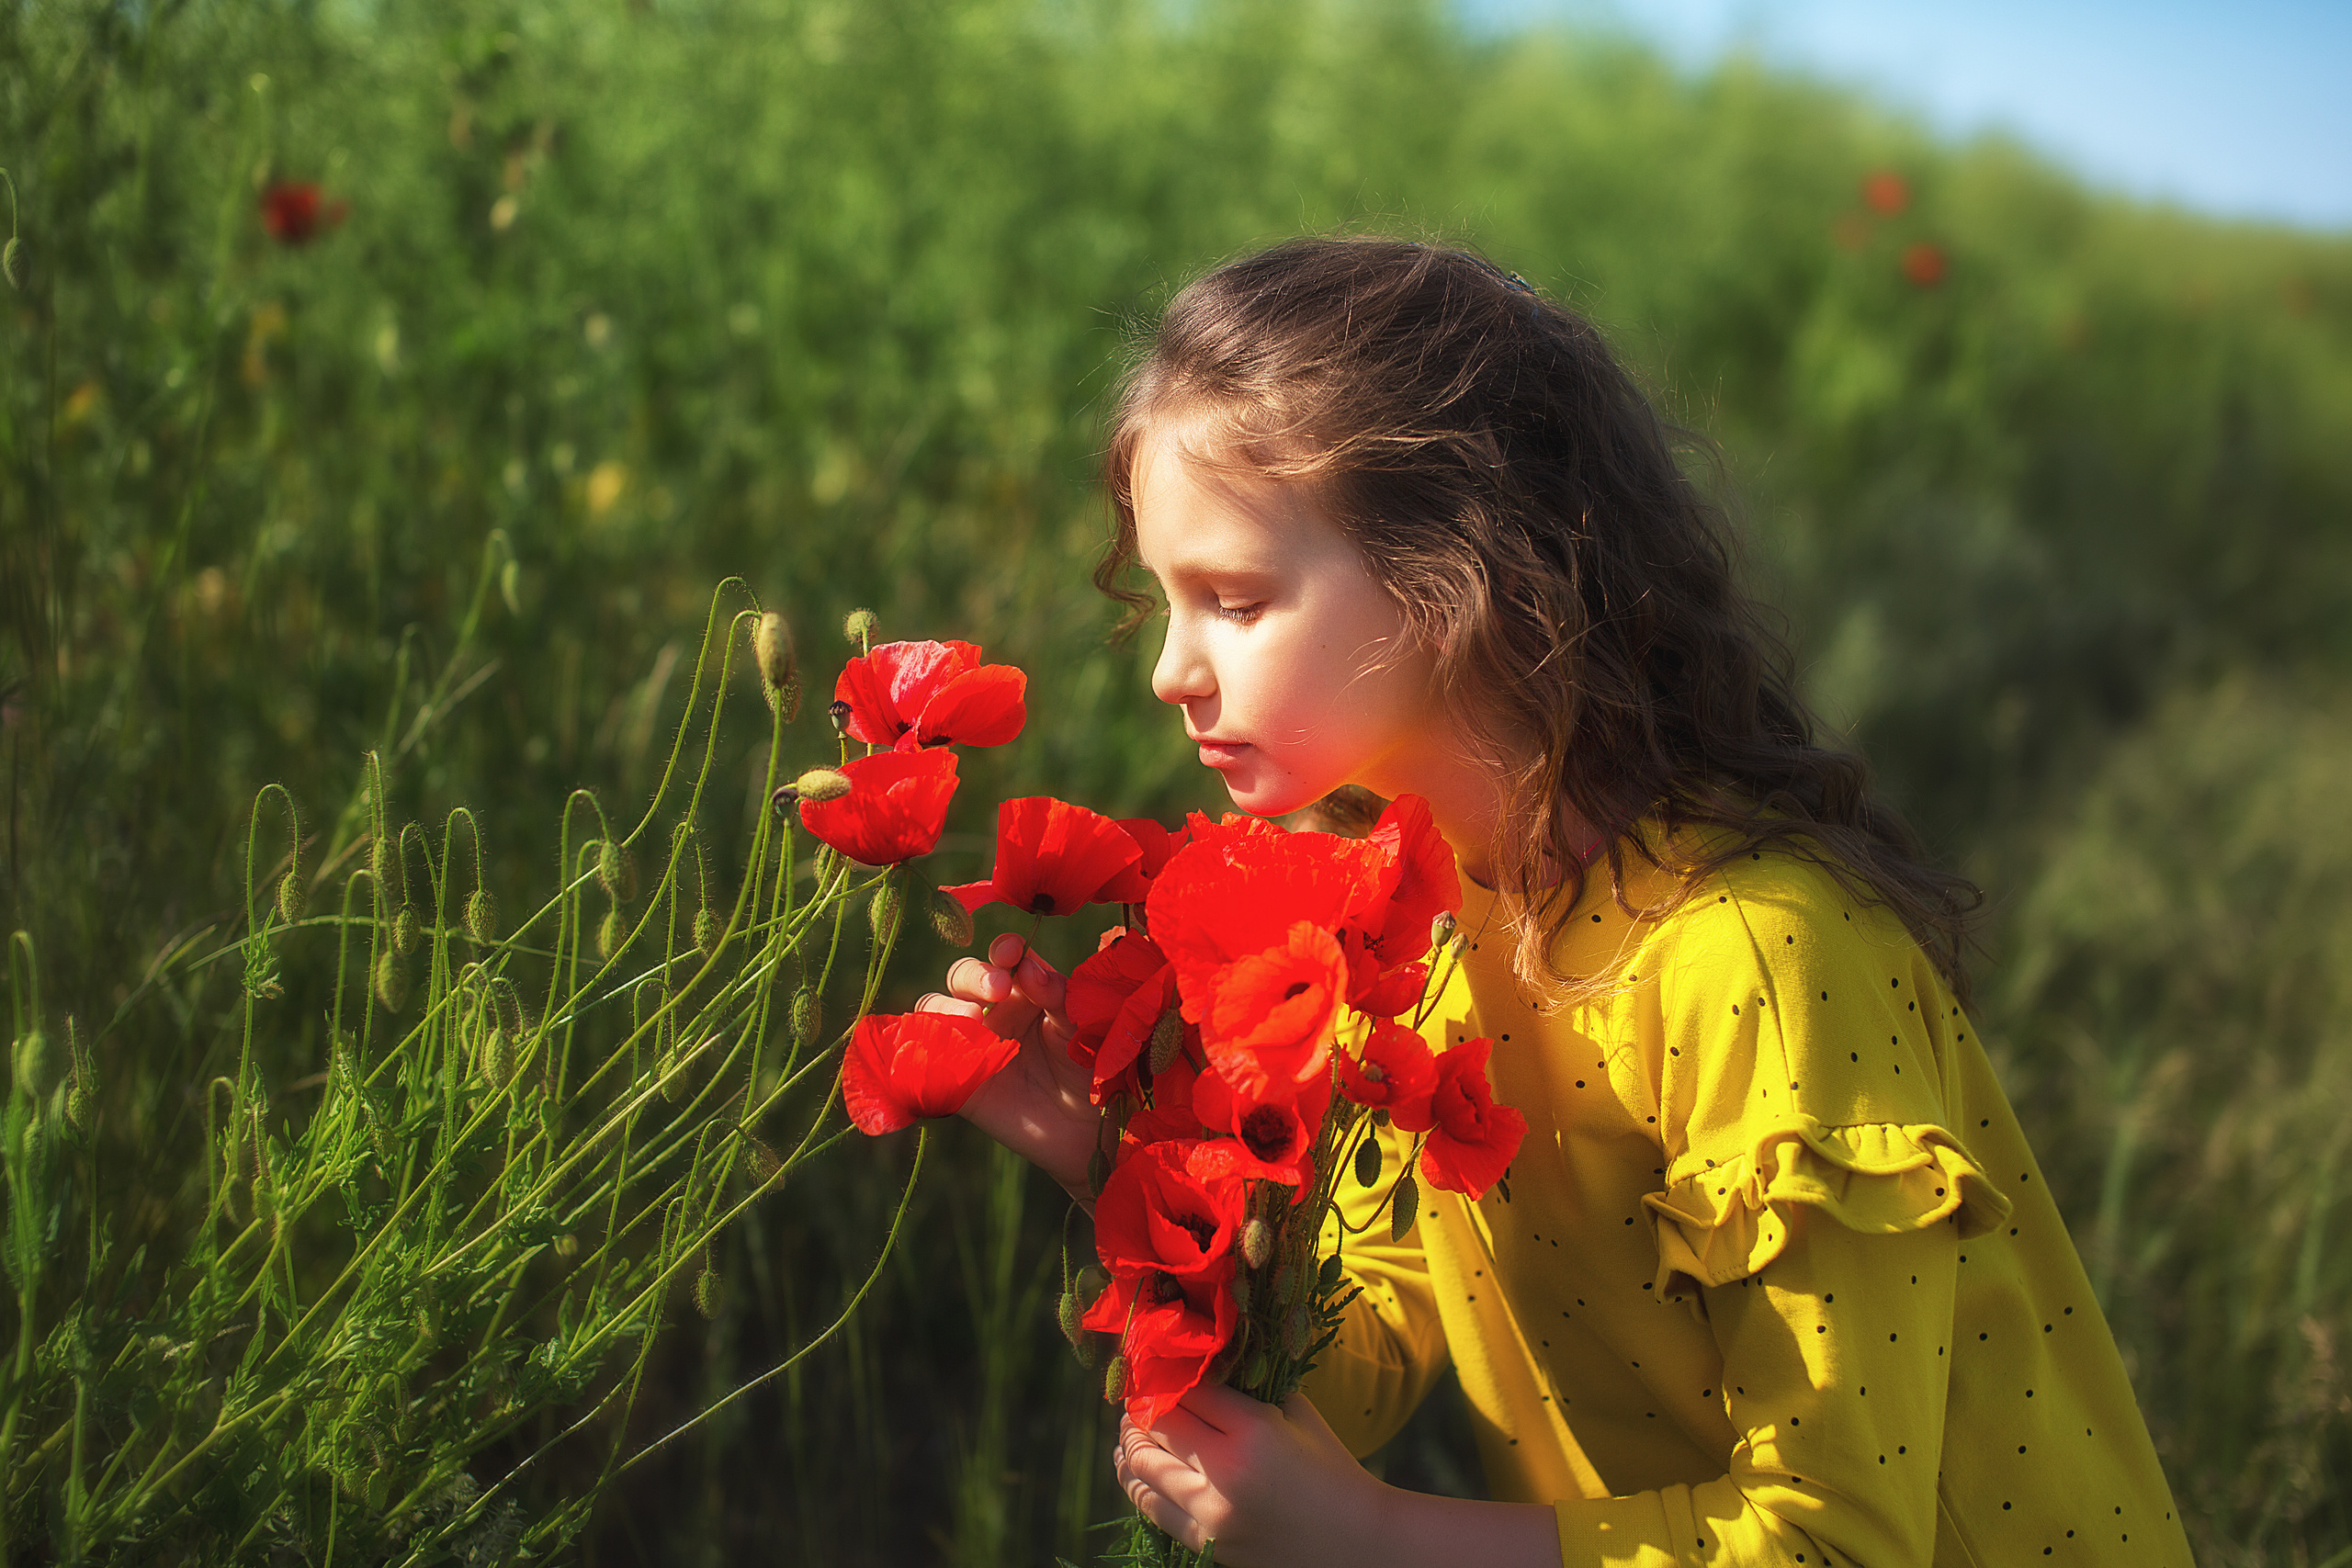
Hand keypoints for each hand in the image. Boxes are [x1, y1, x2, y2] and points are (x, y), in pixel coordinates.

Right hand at [917, 933, 1098, 1201]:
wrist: (1092, 1130)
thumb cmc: (1092, 1068)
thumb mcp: (1081, 1024)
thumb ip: (1056, 994)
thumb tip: (1027, 967)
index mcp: (1027, 989)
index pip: (1004, 957)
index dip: (1003, 950)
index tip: (1012, 952)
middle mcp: (994, 1011)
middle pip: (963, 976)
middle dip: (975, 976)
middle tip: (999, 989)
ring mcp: (972, 1044)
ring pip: (934, 1008)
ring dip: (946, 1007)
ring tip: (971, 1020)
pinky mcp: (957, 1081)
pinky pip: (925, 1057)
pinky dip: (925, 1046)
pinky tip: (946, 1048)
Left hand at [1113, 1386, 1385, 1567]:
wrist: (1358, 1543)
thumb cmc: (1331, 1469)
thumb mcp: (1297, 1413)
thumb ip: (1248, 1391)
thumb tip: (1198, 1368)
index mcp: (1255, 1431)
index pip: (1186, 1390)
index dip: (1164, 1373)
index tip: (1151, 1362)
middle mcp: (1226, 1472)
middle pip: (1156, 1426)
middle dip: (1139, 1406)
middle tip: (1134, 1394)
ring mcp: (1212, 1514)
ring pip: (1143, 1468)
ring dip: (1130, 1443)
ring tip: (1128, 1429)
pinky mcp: (1206, 1543)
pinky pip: (1151, 1506)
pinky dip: (1137, 1481)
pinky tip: (1133, 1465)